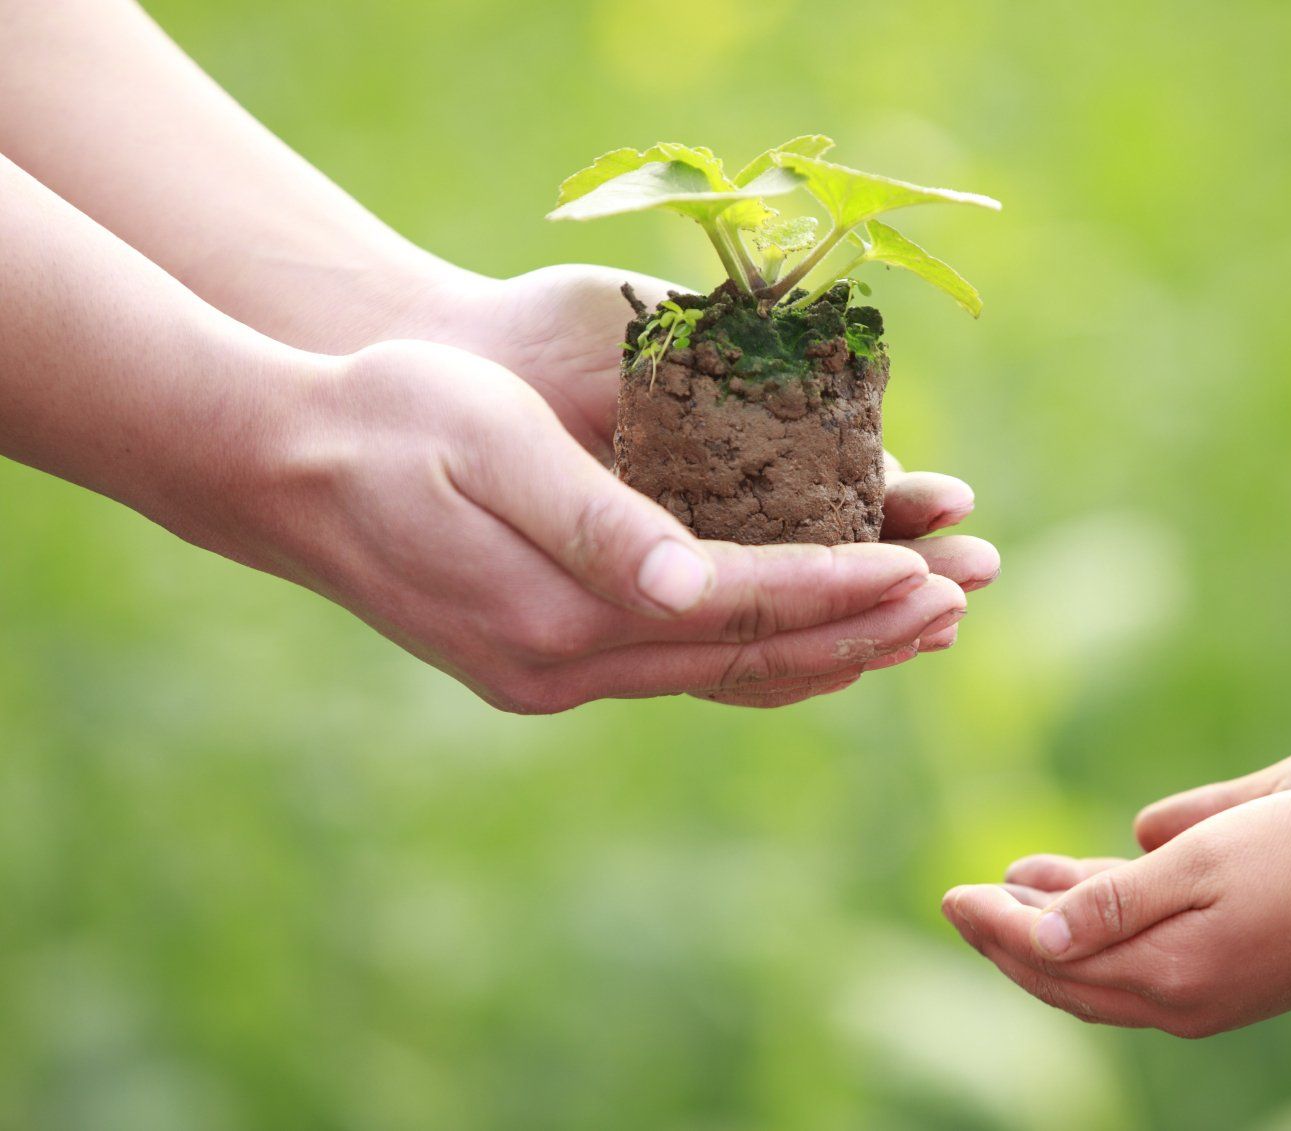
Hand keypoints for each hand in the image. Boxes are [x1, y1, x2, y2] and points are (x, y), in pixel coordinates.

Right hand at [414, 264, 999, 654]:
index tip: (926, 570)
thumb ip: (593, 518)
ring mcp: (550, 677)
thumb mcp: (486, 444)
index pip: (738, 607)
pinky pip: (680, 668)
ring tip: (913, 627)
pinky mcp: (542, 664)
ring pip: (719, 672)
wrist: (283, 469)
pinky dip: (756, 653)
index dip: (839, 587)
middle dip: (859, 629)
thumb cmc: (388, 425)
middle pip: (746, 657)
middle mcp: (564, 665)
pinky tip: (806, 637)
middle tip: (957, 604)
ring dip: (822, 649)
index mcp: (560, 611)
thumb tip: (689, 581)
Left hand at [941, 790, 1290, 1036]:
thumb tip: (1037, 936)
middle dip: (1008, 940)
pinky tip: (1086, 899)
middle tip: (961, 902)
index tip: (949, 895)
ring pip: (1102, 977)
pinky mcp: (1233, 983)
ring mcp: (1210, 999)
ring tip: (1009, 891)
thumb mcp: (1201, 862)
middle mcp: (1182, 1002)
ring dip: (1051, 938)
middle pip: (1067, 980)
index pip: (1050, 958)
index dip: (995, 926)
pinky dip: (1100, 939)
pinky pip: (1140, 970)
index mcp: (1168, 973)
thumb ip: (1113, 903)